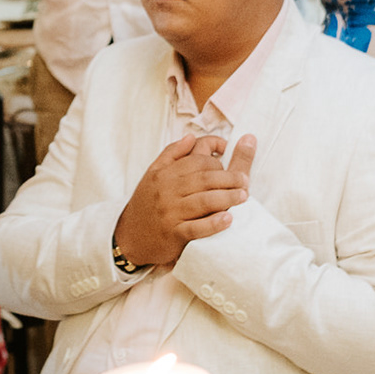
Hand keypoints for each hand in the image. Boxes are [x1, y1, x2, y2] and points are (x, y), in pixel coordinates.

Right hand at [113, 133, 255, 268]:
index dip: (217, 158)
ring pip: (204, 201)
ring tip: (243, 196)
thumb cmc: (146, 203)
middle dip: (229, 178)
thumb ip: (172, 154)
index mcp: (165, 174)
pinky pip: (196, 228)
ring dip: (227, 197)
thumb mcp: (153, 174)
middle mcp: (168, 191)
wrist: (129, 237)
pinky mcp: (174, 234)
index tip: (230, 158)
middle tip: (245, 180)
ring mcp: (171, 213)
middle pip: (204, 179)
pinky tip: (228, 219)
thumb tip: (191, 137)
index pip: (197, 160)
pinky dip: (213, 224)